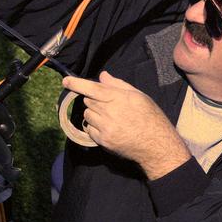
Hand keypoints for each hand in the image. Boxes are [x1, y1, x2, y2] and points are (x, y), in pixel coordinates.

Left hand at [62, 71, 190, 179]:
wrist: (156, 144)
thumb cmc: (150, 117)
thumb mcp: (139, 96)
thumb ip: (118, 85)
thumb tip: (102, 77)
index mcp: (118, 98)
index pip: (92, 88)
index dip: (77, 83)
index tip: (66, 81)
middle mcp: (109, 112)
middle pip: (88, 101)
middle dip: (93, 100)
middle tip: (108, 105)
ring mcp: (105, 128)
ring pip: (87, 115)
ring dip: (93, 114)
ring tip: (110, 117)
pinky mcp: (103, 141)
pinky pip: (90, 129)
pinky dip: (95, 127)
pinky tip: (109, 128)